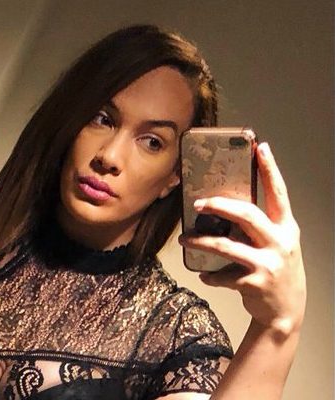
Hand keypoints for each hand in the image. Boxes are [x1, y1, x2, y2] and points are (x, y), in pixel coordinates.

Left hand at [178, 142, 305, 337]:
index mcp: (286, 228)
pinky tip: (204, 275)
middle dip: (220, 206)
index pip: (279, 193)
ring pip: (227, 245)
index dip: (270, 169)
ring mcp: (268, 263)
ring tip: (185, 239)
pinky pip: (222, 274)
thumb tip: (223, 210)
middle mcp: (280, 242)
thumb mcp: (275, 246)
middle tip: (198, 203)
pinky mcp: (254, 283)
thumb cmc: (276, 271)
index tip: (261, 147)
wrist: (286, 313)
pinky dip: (209, 275)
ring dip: (201, 242)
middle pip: (247, 214)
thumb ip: (257, 229)